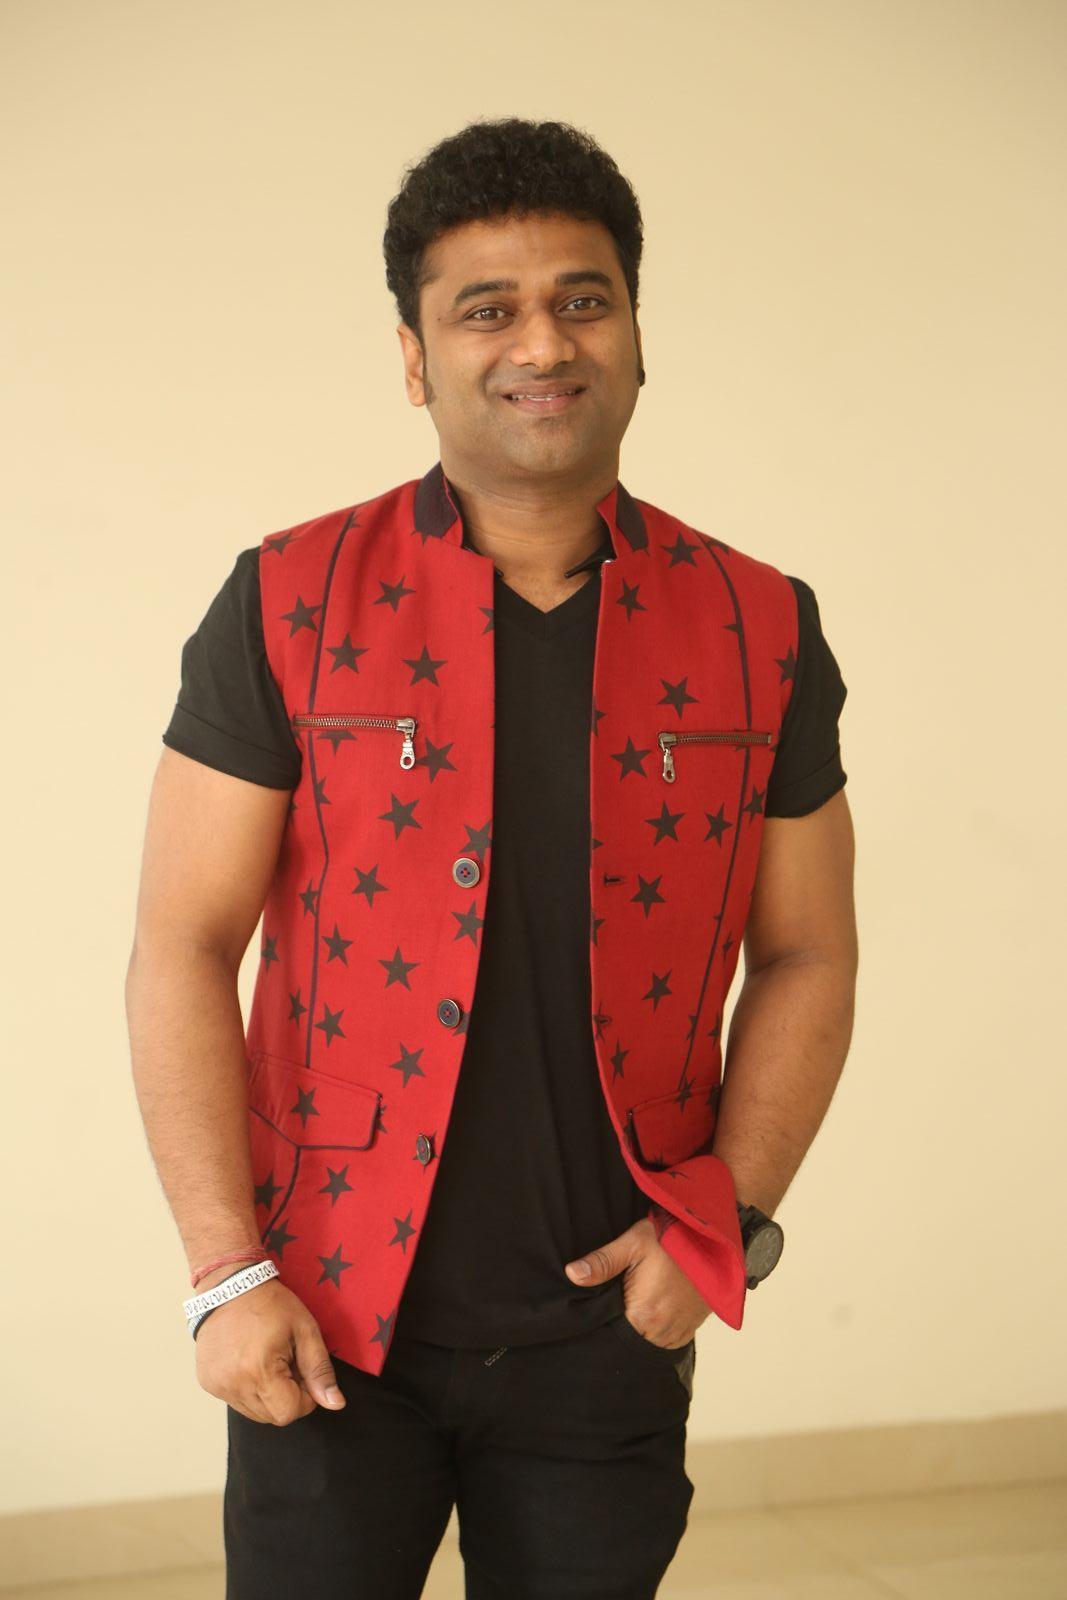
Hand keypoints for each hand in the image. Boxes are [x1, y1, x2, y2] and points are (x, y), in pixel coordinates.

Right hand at [194, 1268, 345, 1425]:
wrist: (229, 1285)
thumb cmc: (272, 1304)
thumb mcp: (305, 1330)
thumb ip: (320, 1370)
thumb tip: (336, 1404)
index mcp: (259, 1371)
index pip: (290, 1412)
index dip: (305, 1397)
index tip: (303, 1372)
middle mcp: (233, 1384)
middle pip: (272, 1417)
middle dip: (287, 1397)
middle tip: (286, 1363)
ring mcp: (217, 1386)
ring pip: (254, 1413)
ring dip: (268, 1395)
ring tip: (268, 1361)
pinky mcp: (207, 1383)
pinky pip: (236, 1401)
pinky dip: (249, 1389)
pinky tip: (250, 1362)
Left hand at [564, 1213, 709, 1348]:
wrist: (714, 1237)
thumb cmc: (672, 1238)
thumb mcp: (633, 1243)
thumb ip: (602, 1262)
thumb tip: (571, 1274)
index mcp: (642, 1313)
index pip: (612, 1337)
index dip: (603, 1326)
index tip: (599, 1313)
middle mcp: (662, 1330)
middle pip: (631, 1342)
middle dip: (621, 1329)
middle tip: (616, 1306)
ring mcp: (680, 1330)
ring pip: (650, 1344)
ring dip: (641, 1332)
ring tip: (633, 1309)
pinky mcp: (692, 1326)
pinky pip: (670, 1341)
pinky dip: (658, 1331)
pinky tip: (652, 1313)